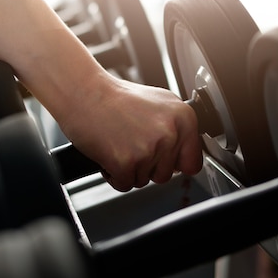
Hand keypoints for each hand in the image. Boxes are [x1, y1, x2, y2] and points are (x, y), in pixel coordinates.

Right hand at [60, 74, 201, 192]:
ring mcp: (148, 149)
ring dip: (129, 168)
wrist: (84, 93)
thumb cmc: (114, 97)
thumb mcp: (158, 102)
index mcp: (183, 117)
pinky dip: (113, 174)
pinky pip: (125, 184)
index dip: (173, 162)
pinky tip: (108, 151)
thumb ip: (177, 127)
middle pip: (166, 175)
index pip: (193, 162)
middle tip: (130, 140)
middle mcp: (170, 133)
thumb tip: (187, 154)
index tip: (161, 155)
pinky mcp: (126, 163)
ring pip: (144, 180)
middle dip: (147, 165)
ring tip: (118, 141)